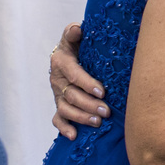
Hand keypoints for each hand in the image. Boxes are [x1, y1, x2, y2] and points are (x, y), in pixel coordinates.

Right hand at [49, 23, 109, 139]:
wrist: (70, 54)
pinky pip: (58, 119)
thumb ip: (73, 32)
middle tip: (106, 111)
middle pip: (71, 95)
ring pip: (66, 109)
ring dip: (81, 117)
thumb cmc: (78, 45)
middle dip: (88, 104)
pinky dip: (64, 128)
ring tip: (97, 122)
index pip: (73, 74)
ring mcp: (57, 94)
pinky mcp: (59, 105)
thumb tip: (77, 29)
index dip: (87, 84)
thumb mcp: (74, 36)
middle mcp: (57, 79)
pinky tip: (74, 135)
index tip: (102, 91)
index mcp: (61, 62)